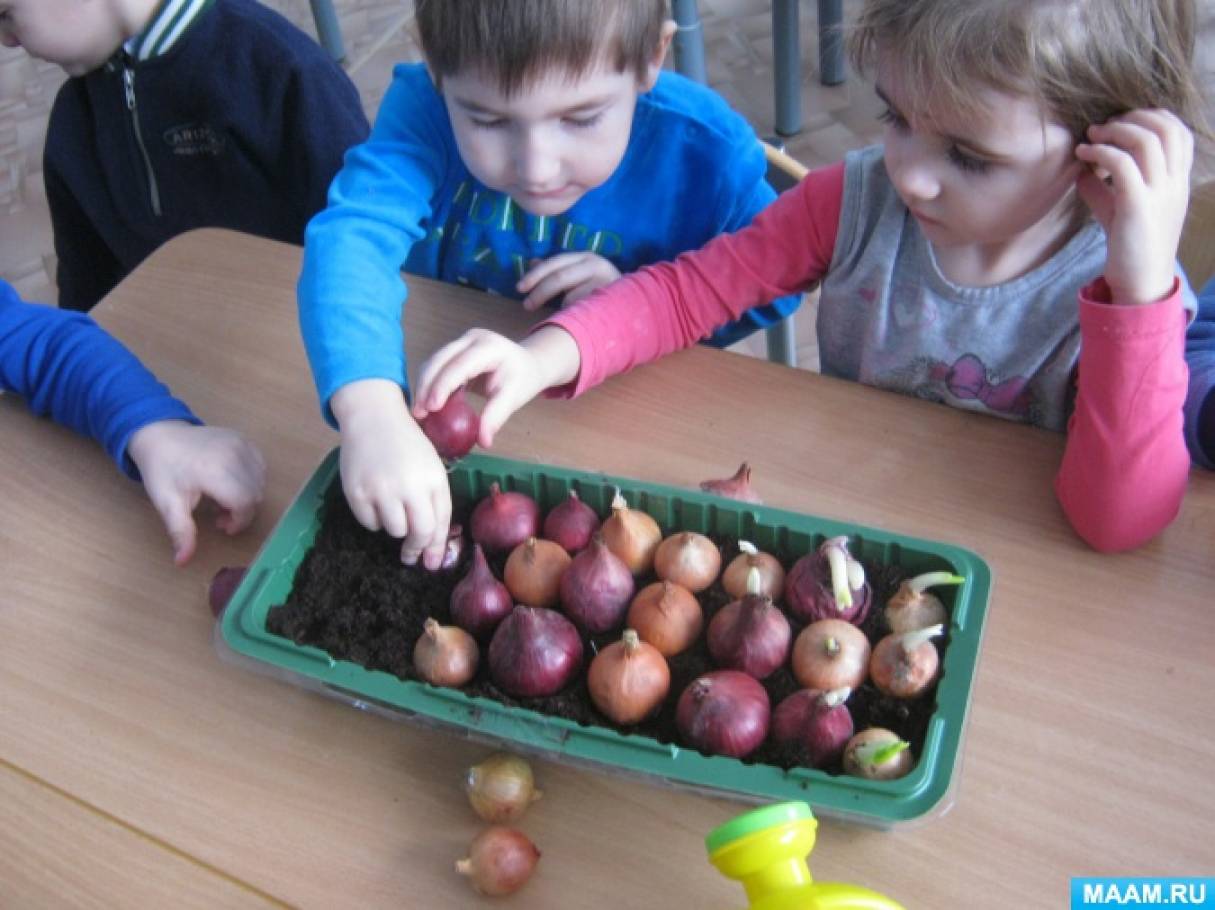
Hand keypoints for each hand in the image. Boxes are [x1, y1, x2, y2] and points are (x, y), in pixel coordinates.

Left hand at [127, 421, 266, 565]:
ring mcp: (241, 444)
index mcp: (214, 471)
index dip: (238, 521)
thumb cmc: (162, 470)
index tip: (221, 527)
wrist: (159, 434)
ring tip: (223, 498)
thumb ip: (181, 533)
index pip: (245, 502)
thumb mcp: (167, 504)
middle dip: (242, 511)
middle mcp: (233, 455)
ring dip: (247, 496)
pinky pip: (259, 466)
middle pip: (255, 494)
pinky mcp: (244, 439)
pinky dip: (251, 480)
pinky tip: (231, 482)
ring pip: (260, 482)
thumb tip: (182, 562)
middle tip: (219, 515)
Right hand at [332, 379, 451, 568]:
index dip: (436, 547)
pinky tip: (375, 498)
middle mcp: (409, 485)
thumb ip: (435, 503)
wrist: (373, 418)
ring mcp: (381, 489)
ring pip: (393, 530)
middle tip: (410, 554)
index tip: (432, 563)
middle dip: (416, 548)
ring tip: (391, 506)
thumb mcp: (431, 468)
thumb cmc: (407, 445)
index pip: (439, 523)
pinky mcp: (357, 492)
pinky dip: (374, 518)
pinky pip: (369, 523)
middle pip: (419, 532)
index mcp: (433, 479)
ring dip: (394, 527)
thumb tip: (432, 546)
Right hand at [413, 326, 582, 447]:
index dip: (442, 385)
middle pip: (439, 360)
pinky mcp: (454, 350)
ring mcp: (461, 342)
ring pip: (432, 362)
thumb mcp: (514, 397)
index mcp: (488, 347)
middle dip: (426, 386)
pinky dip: (428, 384)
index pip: (459, 365)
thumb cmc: (522, 380)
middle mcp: (471, 339)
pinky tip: (425, 403)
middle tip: (418, 414)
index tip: (431, 408)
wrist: (528, 364)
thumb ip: (496, 417)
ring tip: (419, 412)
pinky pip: (435, 366)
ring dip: (423, 386)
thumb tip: (483, 442)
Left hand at [517, 252, 620, 311]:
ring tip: (555, 313)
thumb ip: (557, 270)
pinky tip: (577, 319)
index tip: (519, 288)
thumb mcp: (578, 276)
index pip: (555, 263)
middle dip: (539, 292)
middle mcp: (596, 265)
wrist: (634, 304)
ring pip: (571, 296)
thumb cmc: (600, 290)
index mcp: (585, 257)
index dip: (535, 275)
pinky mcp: (609, 300)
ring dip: (558, 306)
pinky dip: (575, 315)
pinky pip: (583, 310)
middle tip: (527, 305)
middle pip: (559, 277)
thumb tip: (532, 262)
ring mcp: (604, 282)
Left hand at [1075, 109, 1193, 306]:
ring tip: (1090, 136)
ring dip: (1114, 130)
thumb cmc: (1129, 247)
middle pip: (1166, 128)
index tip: (1121, 122)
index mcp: (1178, 181)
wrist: (1140, 284)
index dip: (1151, 117)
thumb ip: (1104, 187)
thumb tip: (1081, 169)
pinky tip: (1082, 156)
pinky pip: (1123, 165)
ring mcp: (1160, 193)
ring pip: (1147, 140)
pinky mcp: (1138, 206)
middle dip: (1132, 118)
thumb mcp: (1118, 210)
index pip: (1179, 132)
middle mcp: (1175, 183)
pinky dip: (1100, 152)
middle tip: (1102, 126)